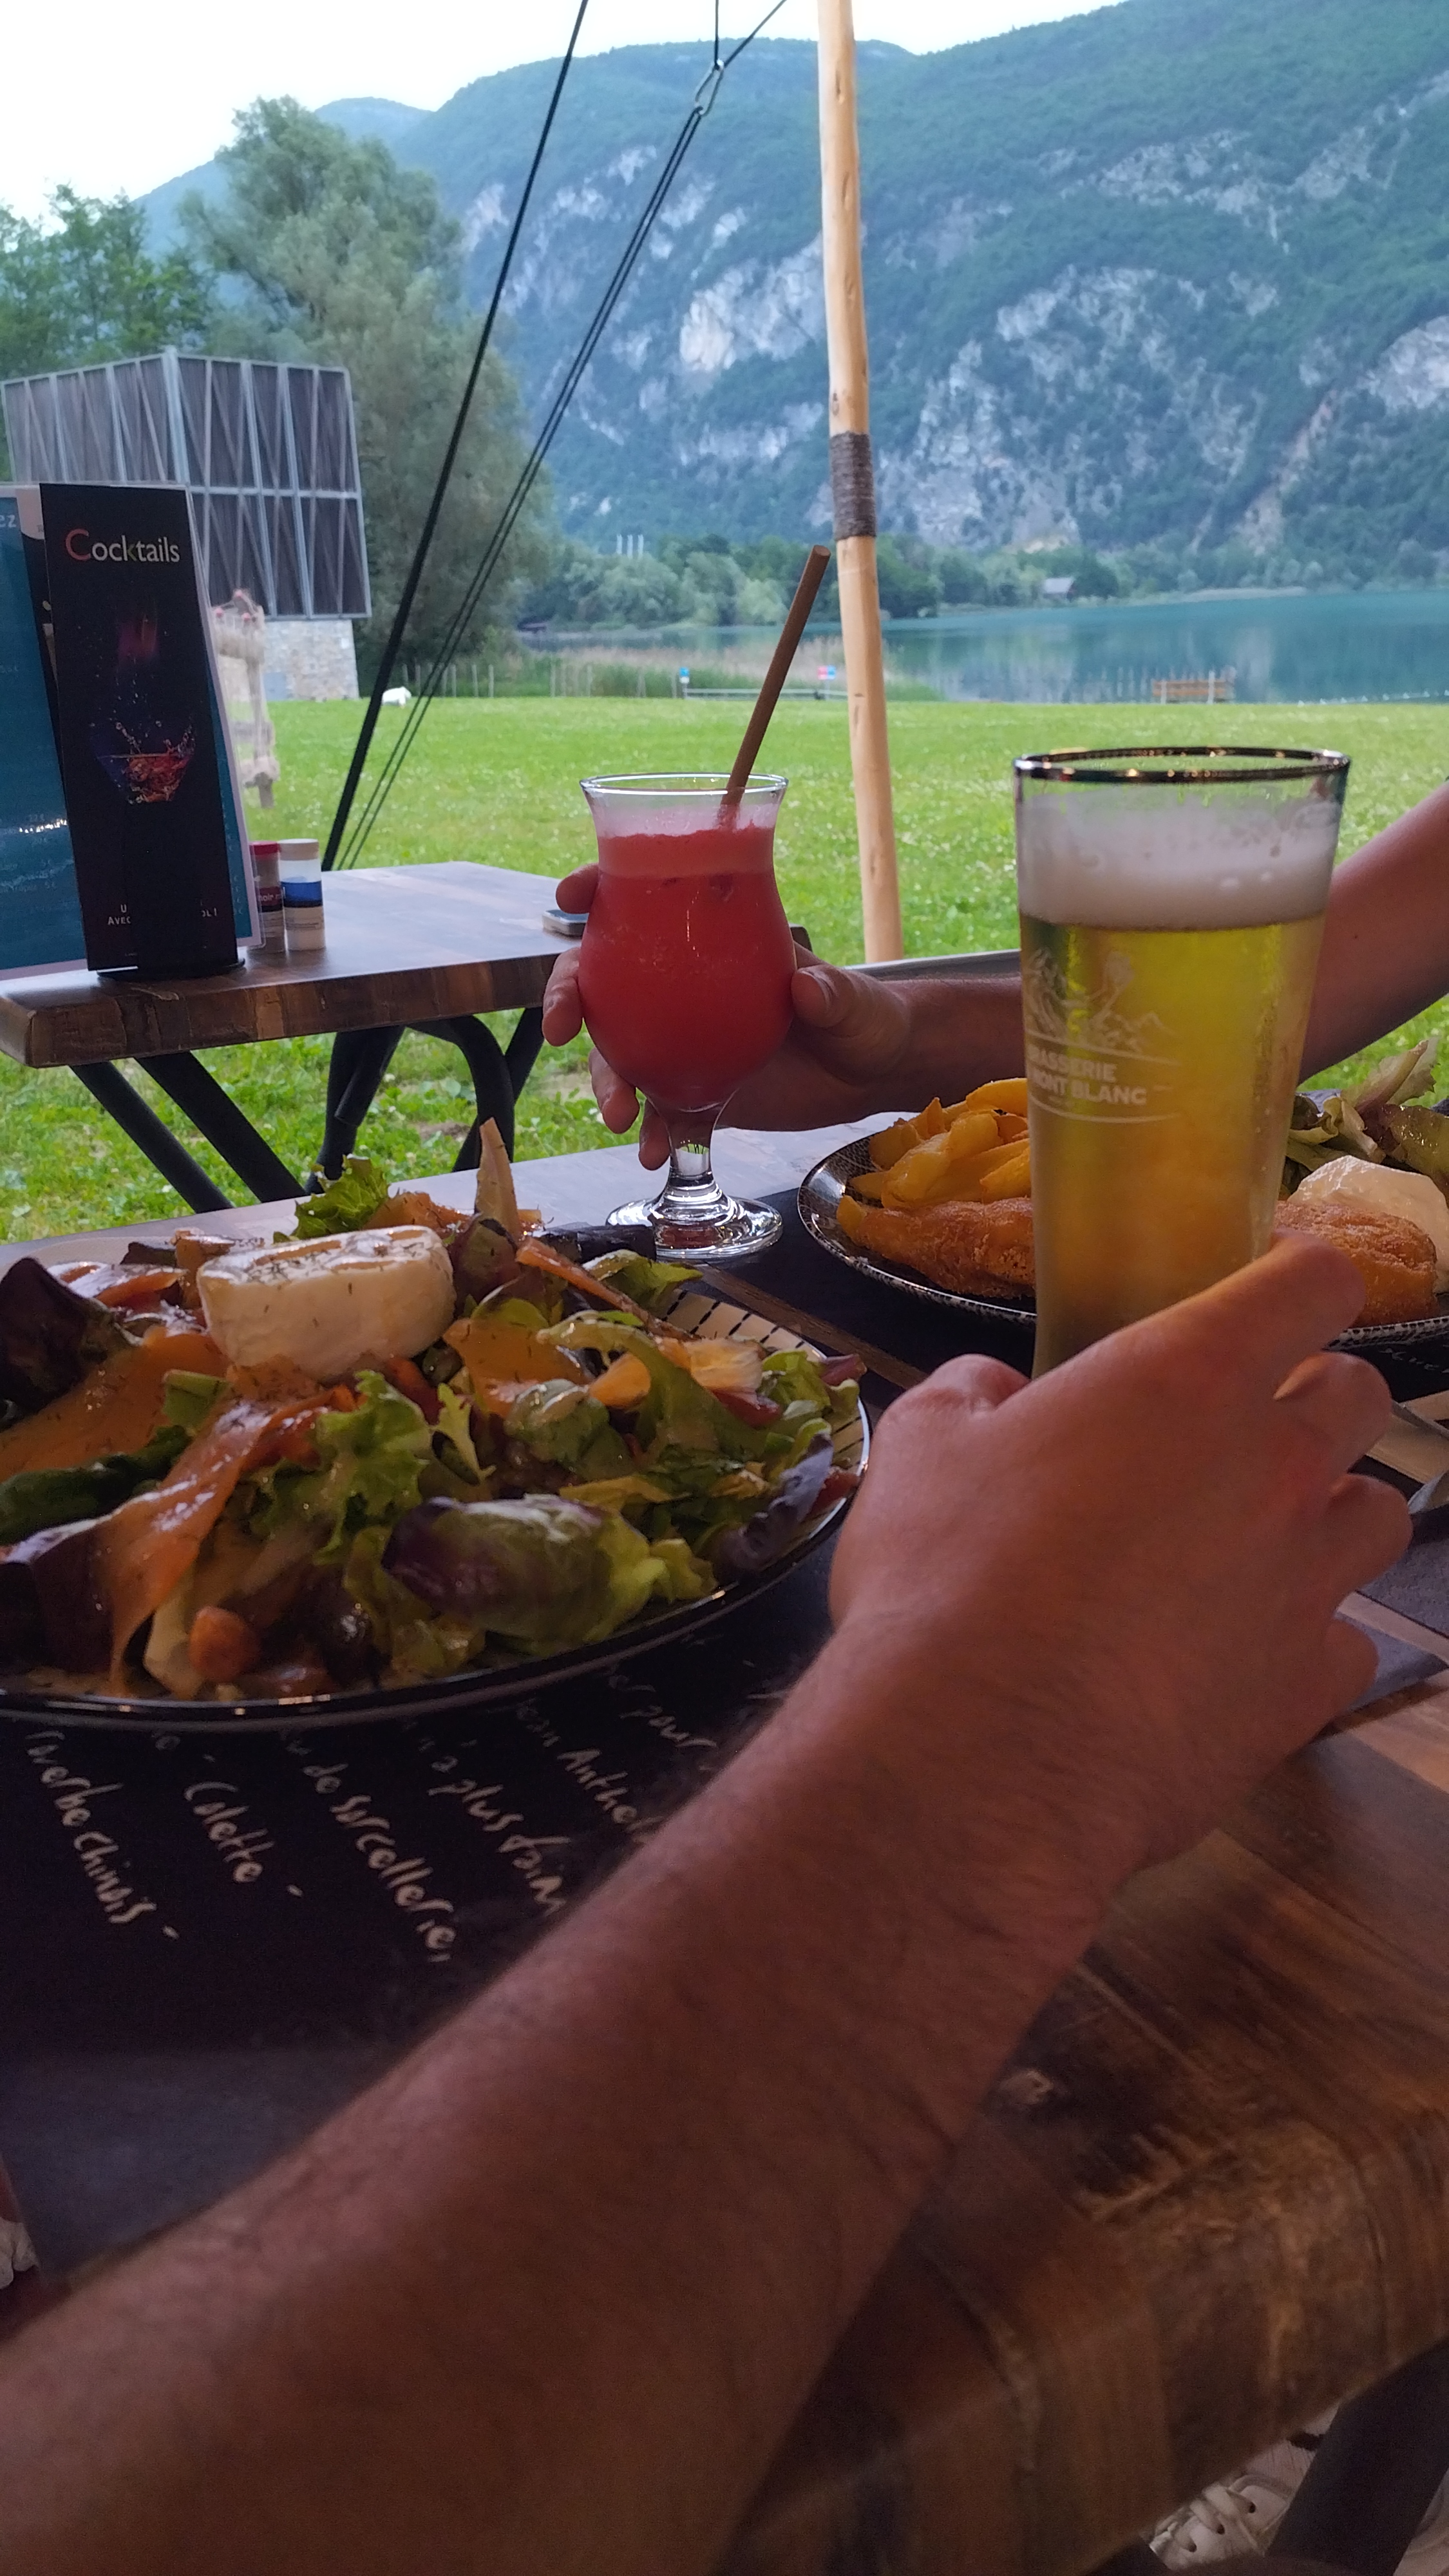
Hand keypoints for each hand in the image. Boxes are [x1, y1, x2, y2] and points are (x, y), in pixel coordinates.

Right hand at [540, 866, 913, 1166]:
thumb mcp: (854, 1001)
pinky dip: (653, 1133)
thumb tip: (806, 992)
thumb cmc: (865, 1017)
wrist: (873, 1077)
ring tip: (619, 1117)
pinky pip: (661, 1111)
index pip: (644, 904)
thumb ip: (831, 993)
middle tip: (558, 1030)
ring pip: (621, 1054)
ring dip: (607, 1081)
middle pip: (605, 982)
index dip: (600, 892)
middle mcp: (685, 989)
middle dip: (568, 999)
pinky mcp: (700, 1094)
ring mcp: (686, 1043)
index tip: (568, 897)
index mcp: (715, 943)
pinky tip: (654, 1154)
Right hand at [829, 1237, 1407, 1904]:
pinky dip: (1308, 1638)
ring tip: (1261, 1540)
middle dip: (1318, 1395)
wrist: (982, 1756)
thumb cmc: (943, 1580)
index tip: (1280, 1284)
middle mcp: (1273, 1465)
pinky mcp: (1306, 1686)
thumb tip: (989, 1391)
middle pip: (1361, 1395)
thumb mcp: (921, 1451)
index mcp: (1187, 1376)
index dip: (1304, 1275)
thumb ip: (968, 1397)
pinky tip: (1244, 1653)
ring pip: (1378, 1516)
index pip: (1311, 1283)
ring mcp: (1304, 1580)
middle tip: (1250, 1423)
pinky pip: (1348, 1643)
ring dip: (1329, 1513)